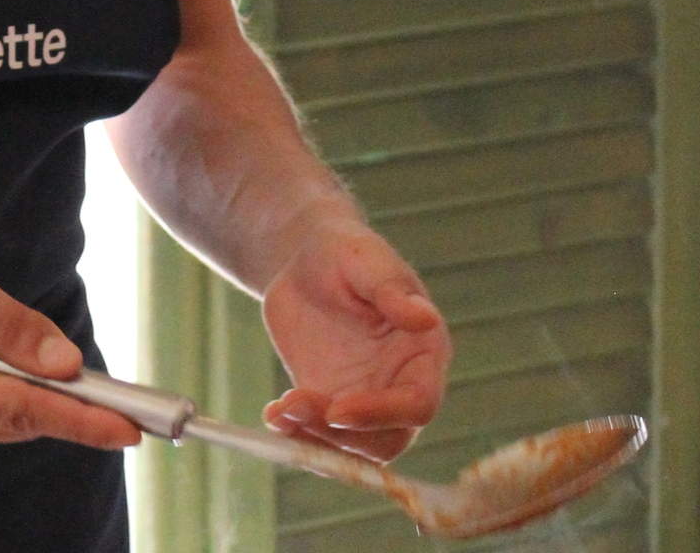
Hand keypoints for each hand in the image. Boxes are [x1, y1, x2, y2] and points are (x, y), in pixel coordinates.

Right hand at [0, 210, 141, 450]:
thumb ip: (7, 323)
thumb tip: (66, 365)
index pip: (20, 410)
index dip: (82, 420)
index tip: (131, 430)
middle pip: (14, 421)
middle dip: (71, 410)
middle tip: (130, 402)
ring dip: (37, 398)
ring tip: (76, 377)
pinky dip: (7, 393)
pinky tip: (18, 365)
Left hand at [260, 219, 450, 462]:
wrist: (304, 260)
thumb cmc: (345, 251)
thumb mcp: (366, 260)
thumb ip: (393, 292)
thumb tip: (426, 319)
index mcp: (423, 353)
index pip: (418, 404)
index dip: (382, 414)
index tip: (338, 409)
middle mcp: (399, 385)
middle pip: (386, 441)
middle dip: (342, 437)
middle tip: (296, 408)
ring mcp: (364, 398)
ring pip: (350, 448)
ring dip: (314, 440)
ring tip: (279, 411)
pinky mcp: (328, 401)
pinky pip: (318, 435)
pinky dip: (295, 434)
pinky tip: (273, 413)